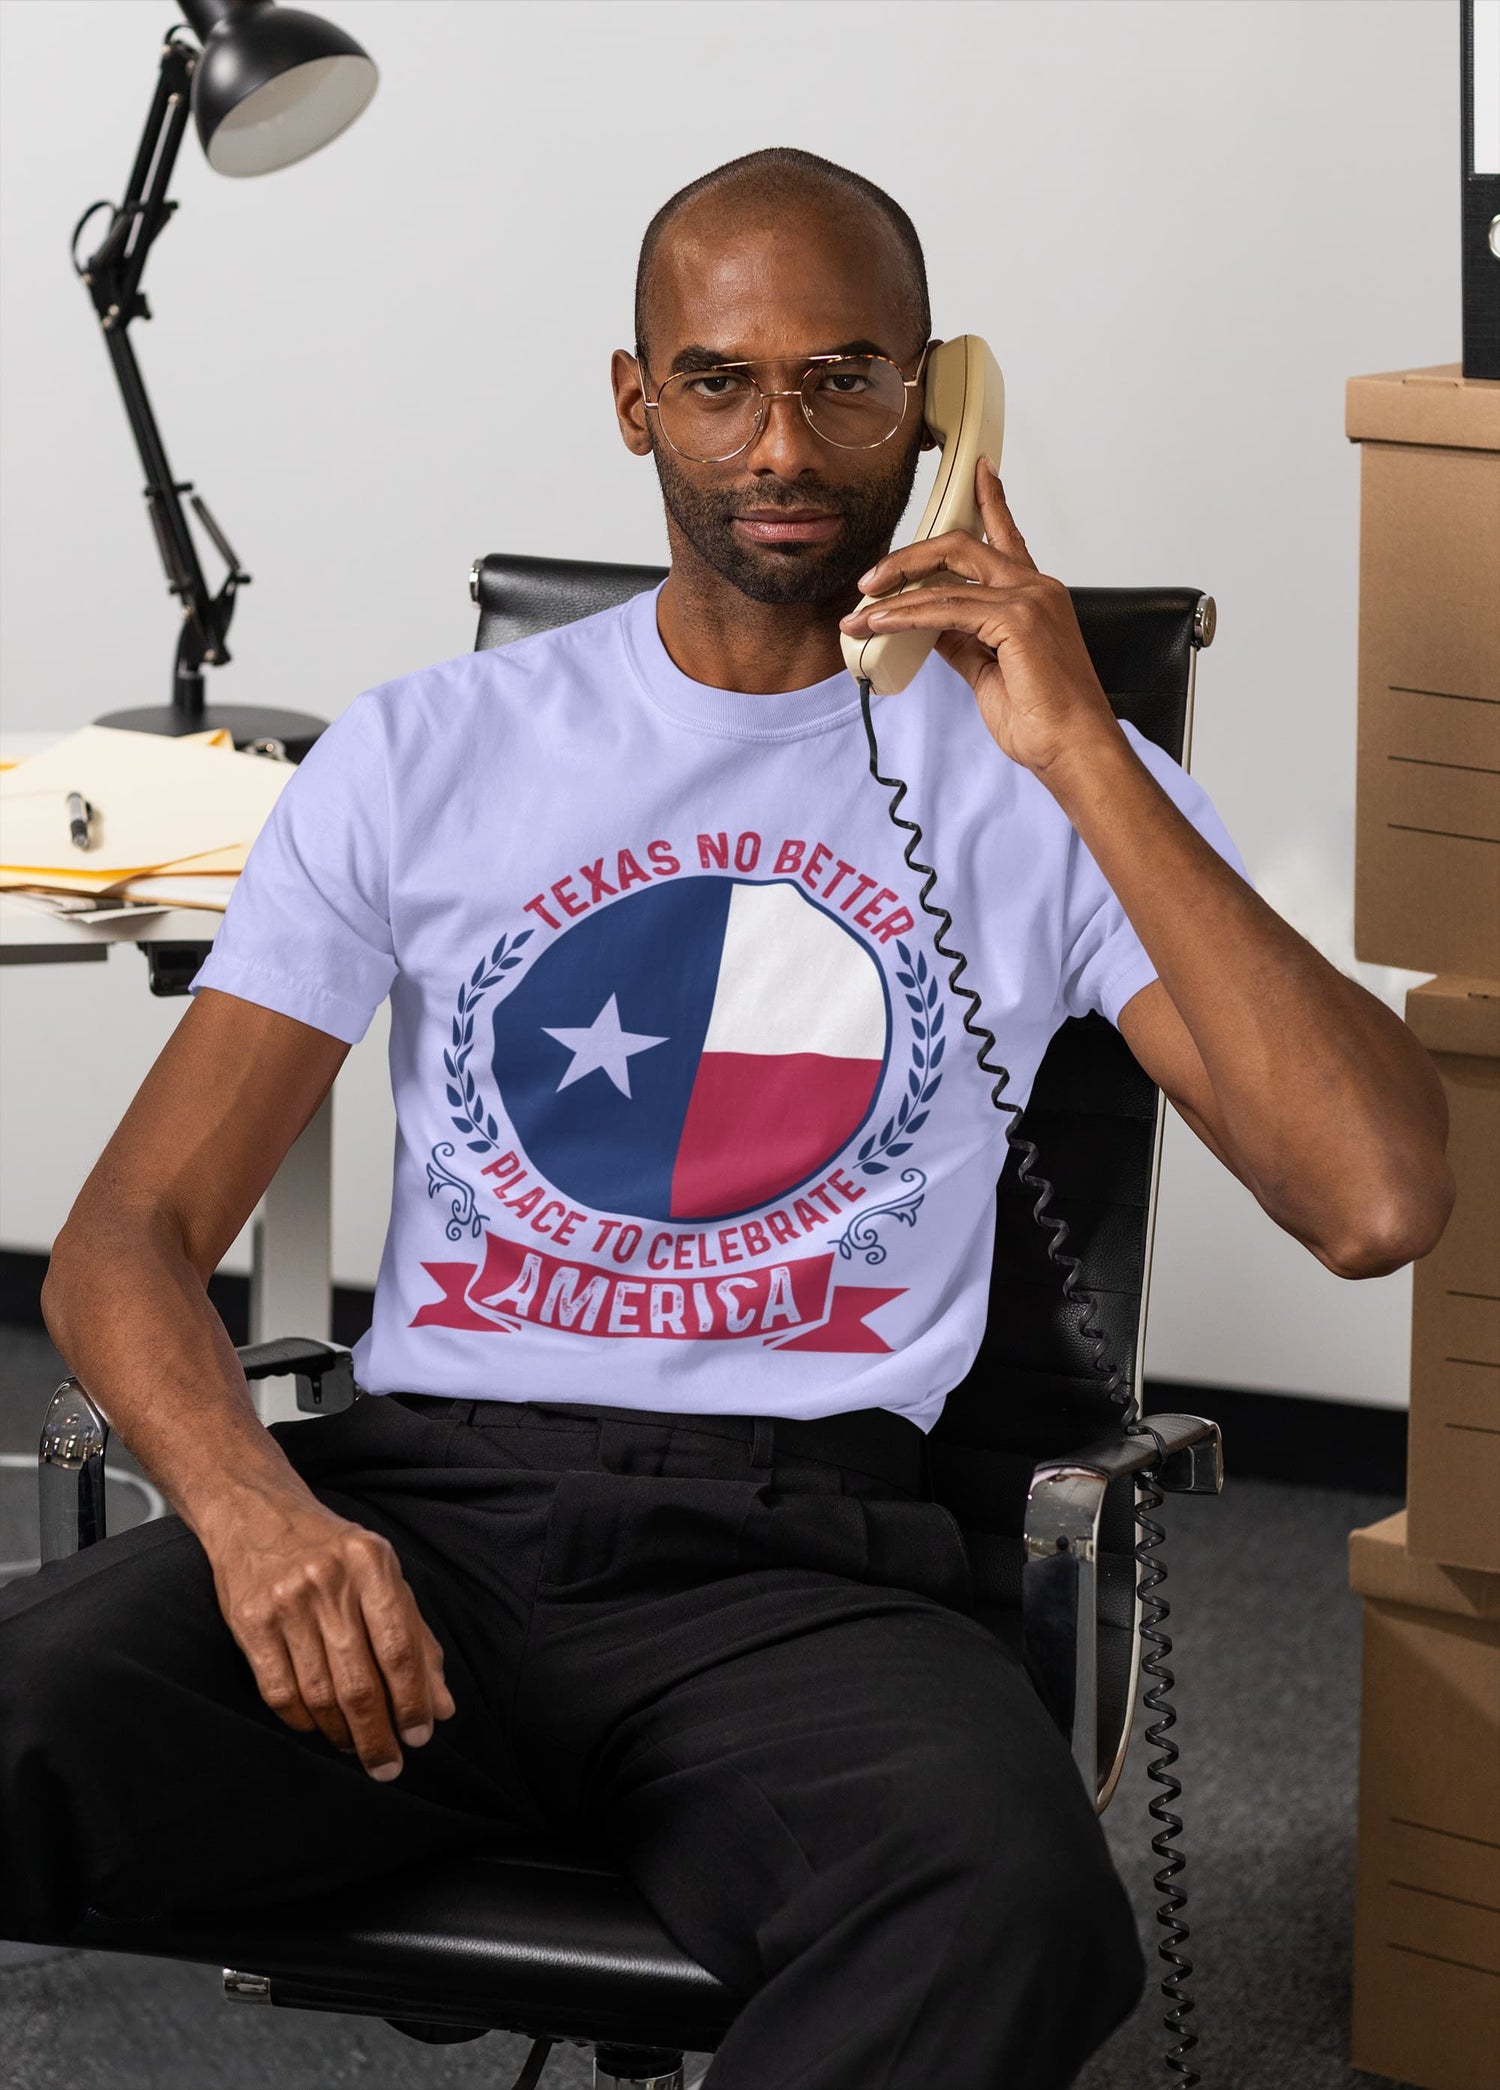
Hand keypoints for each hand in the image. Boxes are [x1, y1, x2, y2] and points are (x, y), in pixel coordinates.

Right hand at [202, 1485, 455, 1779]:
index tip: (421, 1737)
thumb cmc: (333, 1551)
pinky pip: (279, 1692)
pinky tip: (318, 1728)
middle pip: (358, 1681)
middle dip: (378, 1734)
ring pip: (319, 1694)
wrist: (256, 1513)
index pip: (399, 1647)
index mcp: (372, 1564)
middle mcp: (328, 1581)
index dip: (413, 1701)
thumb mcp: (383, 1575)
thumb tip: (444, 1706)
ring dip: (341, 1734)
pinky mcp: (249, 1621)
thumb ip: (416, 1637)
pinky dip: (303, 1722)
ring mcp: (285, 1601)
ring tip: (356, 1747)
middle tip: (389, 1765)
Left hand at [839, 458, 1122, 780]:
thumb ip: (961, 640)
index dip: (990, 502)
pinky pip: (947, 608)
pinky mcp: (1017, 620)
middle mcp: (1036, 587)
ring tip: (860, 612)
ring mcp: (1029, 600)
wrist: (1072, 748)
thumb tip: (927, 625)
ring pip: (948, 576)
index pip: (1005, 537)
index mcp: (1036, 595)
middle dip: (909, 556)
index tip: (979, 471)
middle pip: (963, 545)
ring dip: (896, 593)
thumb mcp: (988, 670)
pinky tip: (880, 622)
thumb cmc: (1043, 718)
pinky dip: (907, 615)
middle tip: (871, 578)